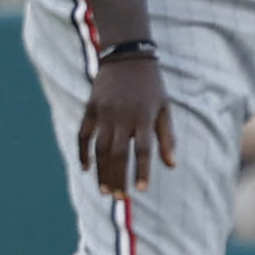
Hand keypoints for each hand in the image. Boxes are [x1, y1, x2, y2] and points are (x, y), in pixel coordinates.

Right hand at [78, 58, 175, 198]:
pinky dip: (83, 153)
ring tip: (105, 190)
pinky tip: (86, 168)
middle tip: (120, 197)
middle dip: (119, 178)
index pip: (144, 150)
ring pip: (100, 149)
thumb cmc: (151, 86)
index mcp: (144, 117)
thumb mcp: (164, 108)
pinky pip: (83, 135)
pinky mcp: (90, 110)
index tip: (142, 189)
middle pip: (119, 154)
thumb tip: (171, 165)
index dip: (143, 170)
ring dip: (102, 171)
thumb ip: (167, 137)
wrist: (127, 57)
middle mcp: (122, 117)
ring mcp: (104, 114)